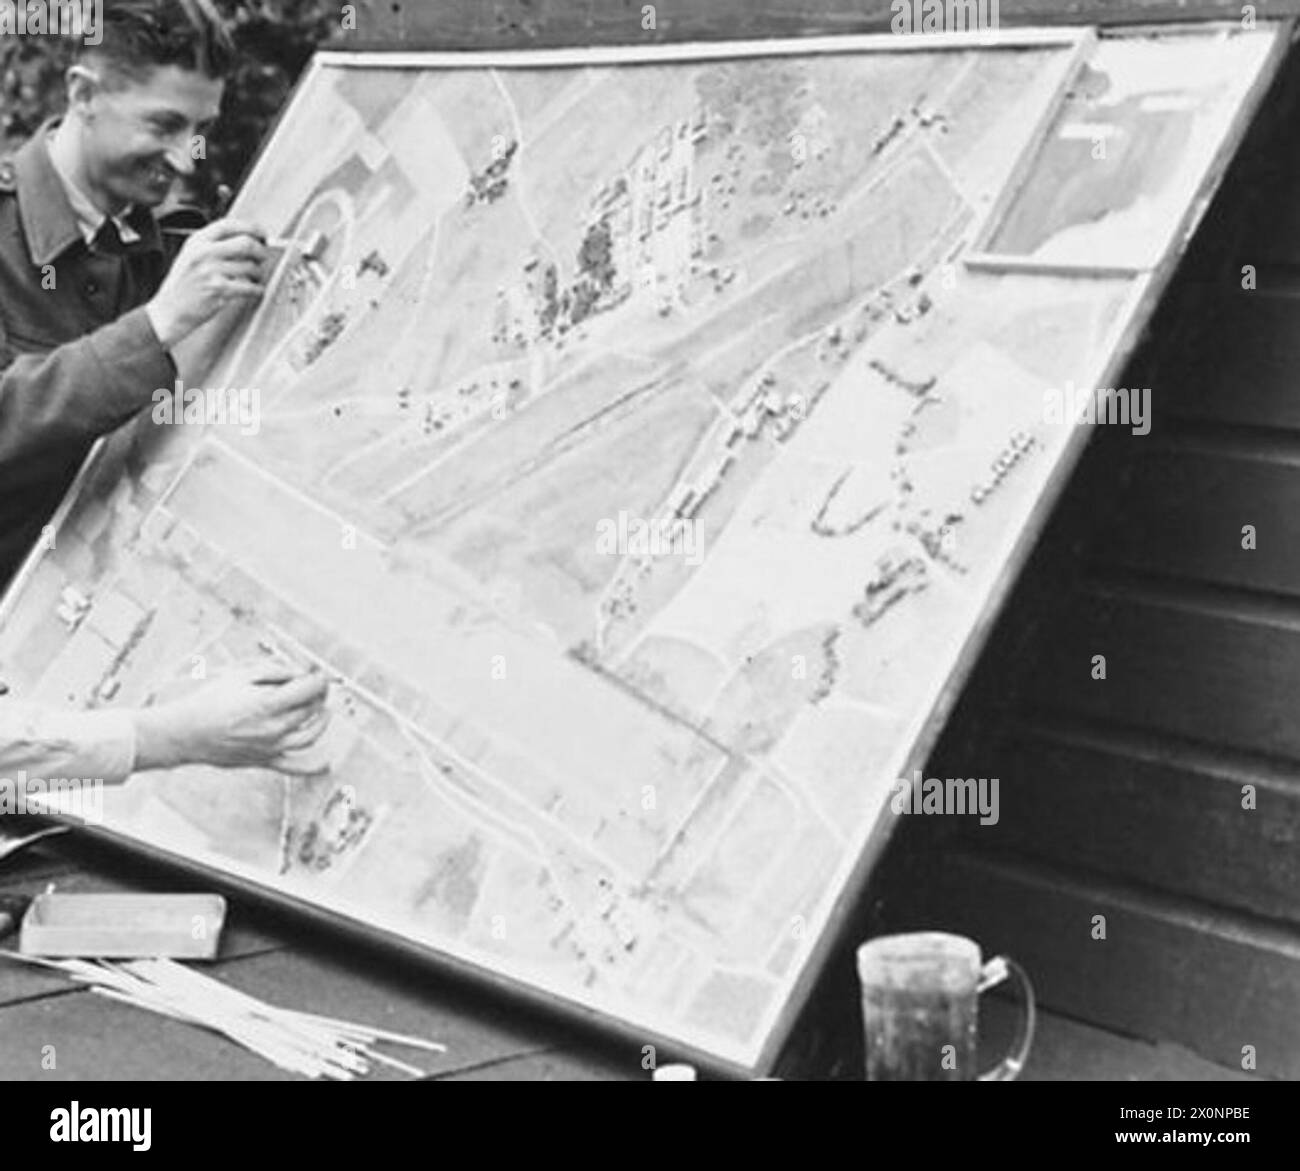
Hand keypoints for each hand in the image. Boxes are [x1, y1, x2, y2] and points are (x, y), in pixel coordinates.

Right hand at [133, 661, 330, 774]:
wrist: (184, 733)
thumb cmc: (209, 702)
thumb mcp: (240, 674)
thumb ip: (274, 670)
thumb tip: (298, 672)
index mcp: (269, 704)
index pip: (310, 688)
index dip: (318, 678)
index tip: (317, 674)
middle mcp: (275, 728)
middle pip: (311, 709)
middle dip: (318, 694)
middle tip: (314, 686)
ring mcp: (272, 747)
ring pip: (310, 735)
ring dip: (322, 720)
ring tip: (323, 709)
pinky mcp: (265, 760)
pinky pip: (295, 766)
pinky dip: (313, 766)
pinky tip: (326, 762)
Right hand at [145, 218, 270, 349]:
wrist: (169, 310)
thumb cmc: (184, 285)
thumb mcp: (191, 255)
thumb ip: (213, 245)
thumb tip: (247, 238)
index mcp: (197, 241)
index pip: (229, 225)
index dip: (251, 227)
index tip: (263, 234)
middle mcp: (204, 252)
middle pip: (246, 243)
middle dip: (261, 251)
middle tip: (263, 258)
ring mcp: (211, 271)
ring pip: (251, 266)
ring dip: (259, 274)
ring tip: (255, 278)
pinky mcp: (219, 290)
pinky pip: (250, 287)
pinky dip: (258, 290)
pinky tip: (255, 291)